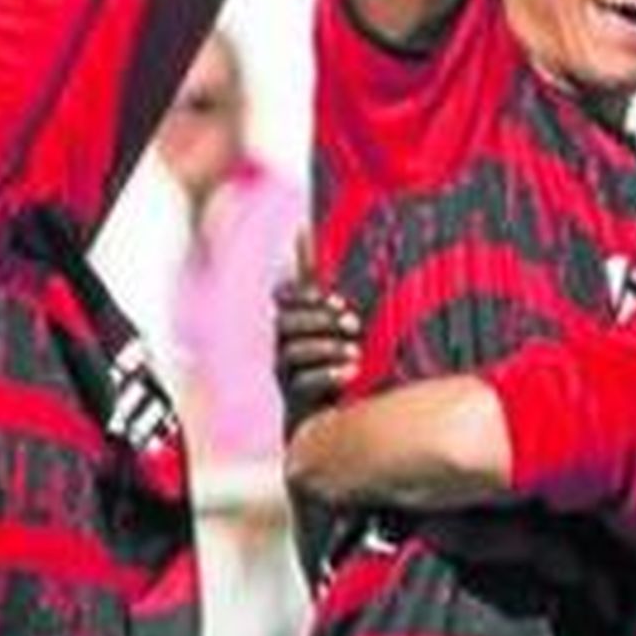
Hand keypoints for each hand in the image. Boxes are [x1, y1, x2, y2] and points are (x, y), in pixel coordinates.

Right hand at [273, 229, 362, 429]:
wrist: (334, 409)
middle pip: (285, 325)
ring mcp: (283, 374)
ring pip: (290, 355)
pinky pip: (300, 387)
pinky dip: (326, 377)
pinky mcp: (293, 401)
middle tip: (354, 323)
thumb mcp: (325, 311)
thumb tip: (304, 226)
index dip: (306, 296)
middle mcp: (279, 344)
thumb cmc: (331, 347)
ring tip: (356, 352)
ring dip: (324, 349)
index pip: (285, 300)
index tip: (339, 300)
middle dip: (319, 321)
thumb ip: (314, 275)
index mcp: (288, 318)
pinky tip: (352, 372)